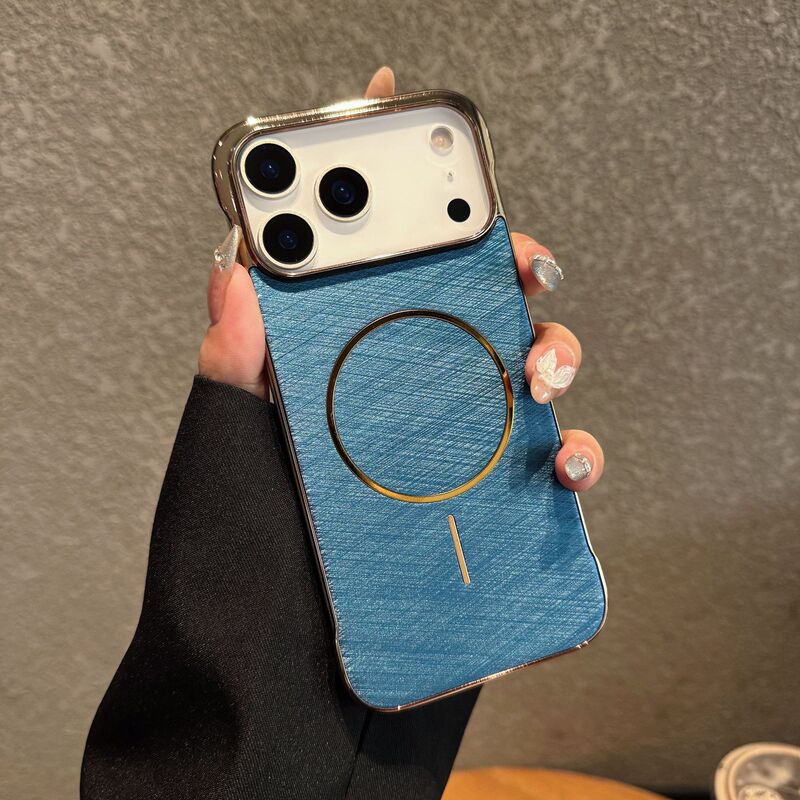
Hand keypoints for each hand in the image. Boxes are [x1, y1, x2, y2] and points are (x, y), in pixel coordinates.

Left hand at [199, 66, 603, 490]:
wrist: (283, 632)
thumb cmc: (257, 531)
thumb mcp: (236, 437)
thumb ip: (233, 362)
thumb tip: (235, 273)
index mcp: (350, 356)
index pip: (387, 263)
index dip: (406, 196)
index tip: (420, 138)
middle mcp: (412, 385)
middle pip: (478, 298)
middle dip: (511, 264)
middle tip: (520, 264)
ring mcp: (459, 435)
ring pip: (530, 366)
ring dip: (556, 351)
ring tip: (540, 373)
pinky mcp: (493, 495)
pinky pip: (552, 463)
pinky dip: (577, 456)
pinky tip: (560, 463)